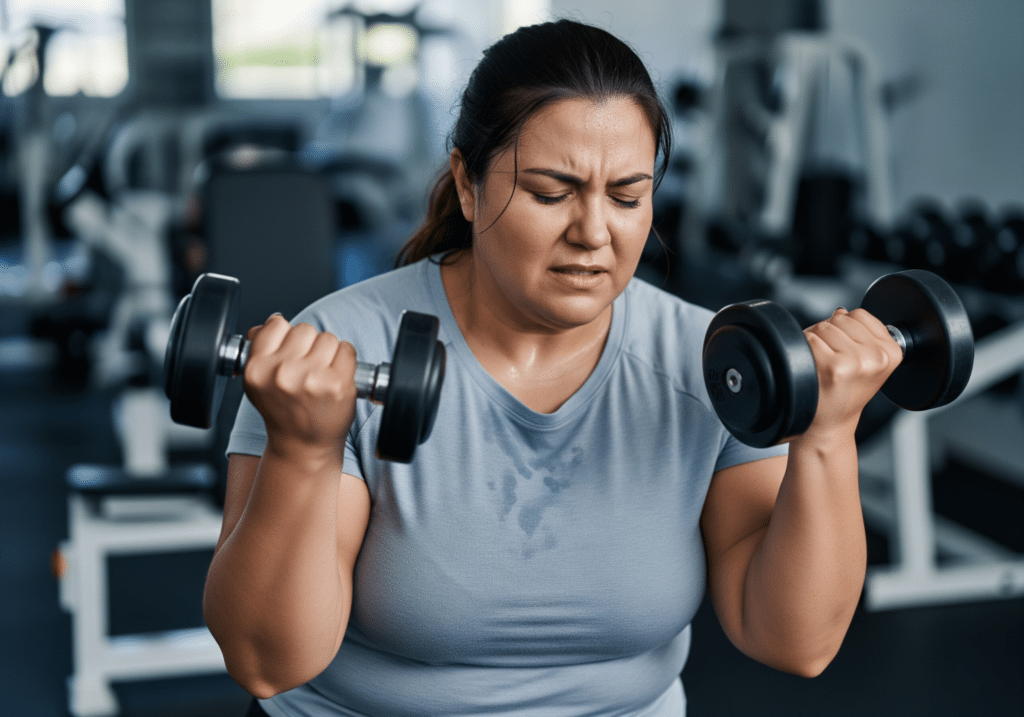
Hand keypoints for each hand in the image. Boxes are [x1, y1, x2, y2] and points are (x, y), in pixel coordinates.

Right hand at [242, 314, 357, 457]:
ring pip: (327, 337)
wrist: (303, 445)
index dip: (287, 336)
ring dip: (329, 352)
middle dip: (309, 345)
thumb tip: (270, 321)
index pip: (276, 325)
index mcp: (257, 369)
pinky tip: (335, 378)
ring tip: (321, 375)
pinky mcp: (337, 384)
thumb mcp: (259, 382)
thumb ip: (259, 349)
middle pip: (305, 329)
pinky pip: (347, 349)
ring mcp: (311, 379)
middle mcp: (282, 373)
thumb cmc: (284, 411)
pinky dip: (345, 360)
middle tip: (307, 369)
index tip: (291, 351)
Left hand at [802, 308, 903, 440]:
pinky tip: (813, 367)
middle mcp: (877, 357)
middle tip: (830, 358)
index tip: (846, 350)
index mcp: (891, 353)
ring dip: (815, 340)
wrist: (830, 425)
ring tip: (821, 363)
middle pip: (840, 318)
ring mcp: (856, 362)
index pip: (860, 315)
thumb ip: (860, 334)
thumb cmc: (845, 393)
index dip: (845, 328)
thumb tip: (841, 312)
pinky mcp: (834, 367)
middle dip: (829, 333)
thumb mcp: (868, 363)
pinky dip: (805, 349)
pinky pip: (810, 338)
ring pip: (824, 326)